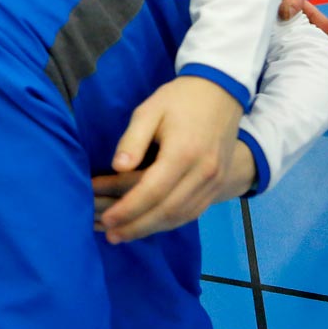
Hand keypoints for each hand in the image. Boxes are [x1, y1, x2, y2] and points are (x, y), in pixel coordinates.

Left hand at [99, 76, 241, 242]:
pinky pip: (194, 211)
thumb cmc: (178, 99)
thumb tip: (117, 168)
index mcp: (183, 153)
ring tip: (125, 235)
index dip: (128, 209)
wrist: (221, 93)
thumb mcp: (149, 110)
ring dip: (152, 229)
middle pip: (167, 210)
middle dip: (137, 226)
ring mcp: (214, 181)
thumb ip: (132, 140)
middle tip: (111, 235)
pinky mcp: (218, 184)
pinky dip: (171, 222)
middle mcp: (203, 173)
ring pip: (182, 215)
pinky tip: (151, 225)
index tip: (106, 219)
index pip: (152, 191)